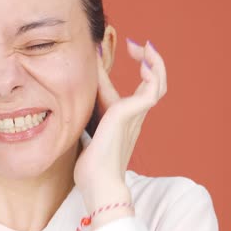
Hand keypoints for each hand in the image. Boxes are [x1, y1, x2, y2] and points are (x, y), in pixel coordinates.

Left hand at [73, 38, 167, 217]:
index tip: (120, 52)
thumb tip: (72, 89)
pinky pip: (152, 88)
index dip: (129, 70)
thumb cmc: (90, 167)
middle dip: (149, 61)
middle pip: (154, 82)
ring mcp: (136, 115)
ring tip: (143, 47)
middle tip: (134, 46)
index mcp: (125, 120)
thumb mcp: (83, 129)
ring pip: (158, 83)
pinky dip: (153, 72)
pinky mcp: (132, 113)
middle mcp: (135, 116)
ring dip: (154, 62)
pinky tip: (143, 61)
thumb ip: (83, 110)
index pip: (135, 88)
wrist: (98, 184)